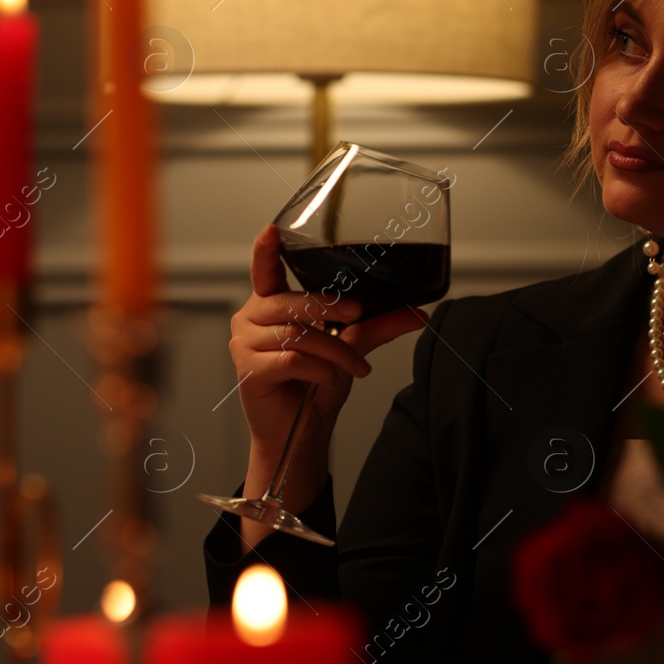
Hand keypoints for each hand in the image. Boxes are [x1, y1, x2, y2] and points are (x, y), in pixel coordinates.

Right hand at [229, 225, 425, 526]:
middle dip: (330, 308)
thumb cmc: (313, 386)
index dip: (265, 250)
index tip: (271, 230)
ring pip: (298, 333)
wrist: (298, 434)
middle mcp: (251, 318)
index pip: (264, 270)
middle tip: (358, 314)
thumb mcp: (350, 346)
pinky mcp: (248, 370)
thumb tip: (419, 312)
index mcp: (270, 303)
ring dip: (335, 350)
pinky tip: (328, 379)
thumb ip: (378, 325)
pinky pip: (291, 359)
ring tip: (356, 367)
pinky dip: (319, 369)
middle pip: (292, 302)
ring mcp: (245, 344)